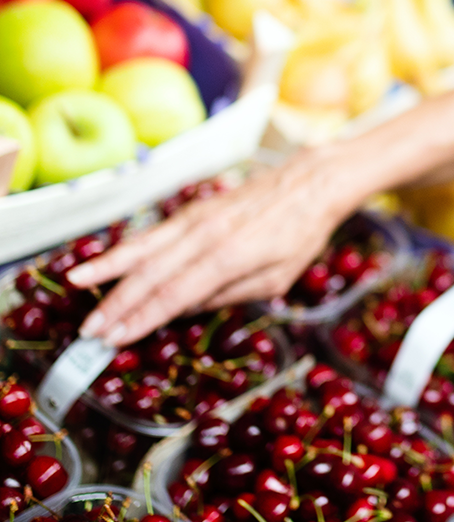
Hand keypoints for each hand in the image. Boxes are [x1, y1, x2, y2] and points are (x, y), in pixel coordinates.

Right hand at [69, 148, 349, 346]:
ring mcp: (197, 216)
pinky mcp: (194, 208)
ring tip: (76, 283)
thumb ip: (229, 294)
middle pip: (152, 272)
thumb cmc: (301, 235)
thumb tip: (184, 309)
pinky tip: (105, 259)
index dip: (141, 319)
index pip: (175, 294)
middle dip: (117, 303)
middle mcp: (207, 233)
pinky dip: (126, 246)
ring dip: (108, 268)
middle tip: (89, 331)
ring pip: (144, 245)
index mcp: (231, 255)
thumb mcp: (278, 278)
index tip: (113, 339)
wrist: (311, 182)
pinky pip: (155, 232)